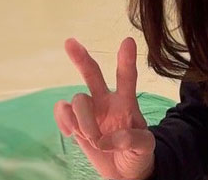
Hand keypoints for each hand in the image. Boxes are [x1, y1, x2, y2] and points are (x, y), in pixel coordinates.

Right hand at [54, 37, 155, 179]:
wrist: (123, 172)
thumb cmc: (138, 153)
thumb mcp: (145, 147)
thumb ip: (134, 140)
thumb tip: (113, 138)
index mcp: (126, 102)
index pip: (127, 77)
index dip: (126, 60)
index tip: (127, 41)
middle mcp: (106, 101)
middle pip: (93, 74)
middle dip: (81, 59)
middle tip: (70, 42)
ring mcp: (90, 111)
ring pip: (78, 100)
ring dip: (83, 121)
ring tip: (92, 139)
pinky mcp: (75, 123)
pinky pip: (62, 111)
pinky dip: (64, 121)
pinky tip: (72, 133)